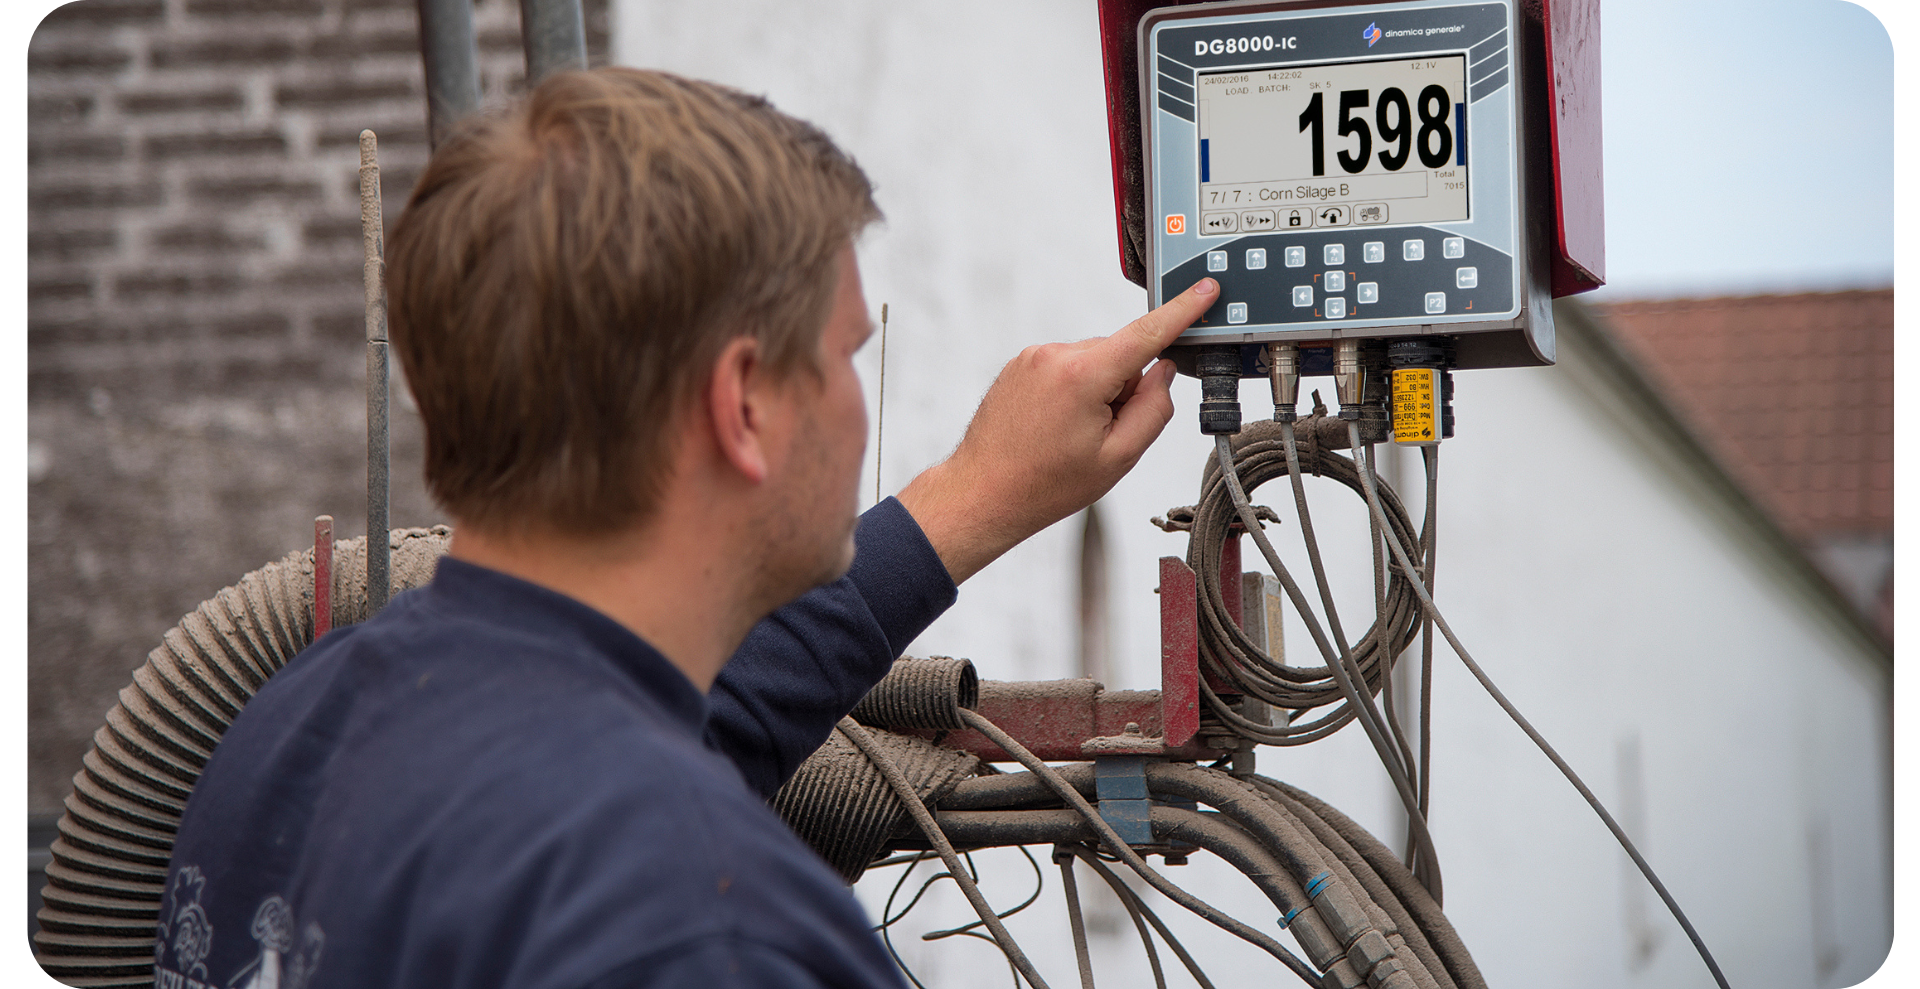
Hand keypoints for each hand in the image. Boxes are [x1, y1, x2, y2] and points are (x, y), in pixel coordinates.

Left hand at [897, 278, 1217, 582]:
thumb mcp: (1118, 457)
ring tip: (1070, 435)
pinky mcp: (1020, 364)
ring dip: (1095, 393)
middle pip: (1119, 357)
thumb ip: (1153, 409)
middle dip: (1122, 390)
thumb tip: (1162, 373)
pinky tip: (1054, 426)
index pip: (1146, 333)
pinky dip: (1072, 391)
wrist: (983, 493)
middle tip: (1099, 436)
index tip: (1204, 290)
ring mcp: (1032, 357)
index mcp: (1082, 374)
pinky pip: (1066, 368)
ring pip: (1093, 363)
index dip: (1182, 311)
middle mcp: (1054, 355)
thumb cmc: (1043, 484)